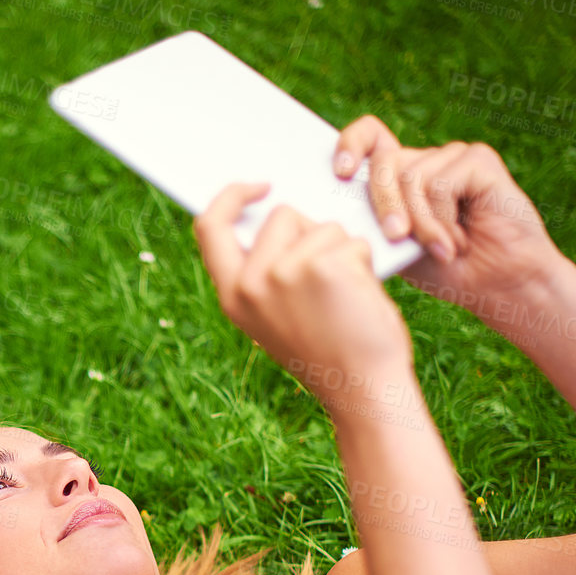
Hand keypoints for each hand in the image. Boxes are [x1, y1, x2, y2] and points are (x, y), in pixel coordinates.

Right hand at [194, 182, 414, 405]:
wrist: (361, 388)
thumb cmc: (328, 350)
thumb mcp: (275, 316)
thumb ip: (265, 272)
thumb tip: (281, 215)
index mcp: (232, 295)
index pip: (211, 228)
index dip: (230, 197)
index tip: (258, 186)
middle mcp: (250, 283)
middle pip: (282, 216)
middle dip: (310, 233)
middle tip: (325, 281)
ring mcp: (284, 274)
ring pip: (322, 227)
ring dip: (342, 251)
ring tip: (344, 296)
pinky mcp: (322, 267)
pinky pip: (351, 241)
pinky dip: (364, 263)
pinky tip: (360, 298)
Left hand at [333, 116, 568, 324]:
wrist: (499, 286)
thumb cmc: (447, 270)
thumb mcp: (398, 247)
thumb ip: (372, 219)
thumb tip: (335, 203)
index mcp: (402, 176)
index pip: (370, 138)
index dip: (351, 143)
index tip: (340, 172)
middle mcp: (427, 160)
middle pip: (385, 162)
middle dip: (384, 205)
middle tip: (398, 238)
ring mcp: (453, 157)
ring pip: (411, 178)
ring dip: (422, 225)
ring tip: (443, 249)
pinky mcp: (479, 160)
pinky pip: (440, 185)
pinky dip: (443, 221)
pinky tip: (459, 241)